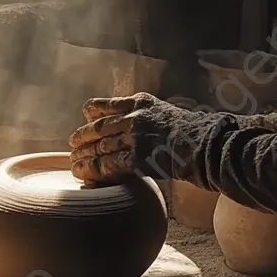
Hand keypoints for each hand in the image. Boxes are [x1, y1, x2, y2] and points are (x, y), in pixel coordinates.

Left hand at [68, 93, 225, 184]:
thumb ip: (145, 114)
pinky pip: (108, 164)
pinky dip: (92, 170)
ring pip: (100, 147)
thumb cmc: (190, 132)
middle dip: (82, 137)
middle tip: (72, 145)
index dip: (91, 114)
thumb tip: (129, 122)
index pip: (106, 106)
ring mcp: (134, 137)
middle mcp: (133, 117)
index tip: (84, 119)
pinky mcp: (136, 157)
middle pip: (99, 128)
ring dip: (84, 156)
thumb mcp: (164, 112)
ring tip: (74, 163)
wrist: (204, 145)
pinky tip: (82, 173)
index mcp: (140, 103)